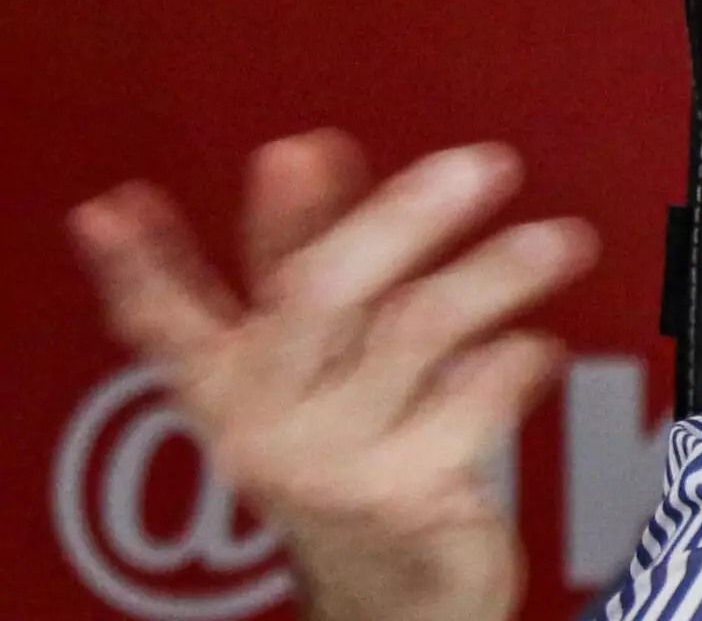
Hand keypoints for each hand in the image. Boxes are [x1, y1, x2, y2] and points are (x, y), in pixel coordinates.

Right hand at [67, 134, 597, 620]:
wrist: (400, 595)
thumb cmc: (358, 452)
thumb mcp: (318, 362)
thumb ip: (309, 256)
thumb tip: (310, 149)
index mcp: (231, 386)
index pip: (164, 321)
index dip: (137, 266)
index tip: (116, 209)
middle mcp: (268, 424)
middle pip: (320, 292)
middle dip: (398, 217)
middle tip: (475, 165)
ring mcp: (335, 464)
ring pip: (418, 330)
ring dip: (496, 273)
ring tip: (560, 242)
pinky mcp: (406, 497)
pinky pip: (473, 403)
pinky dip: (515, 364)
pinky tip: (537, 347)